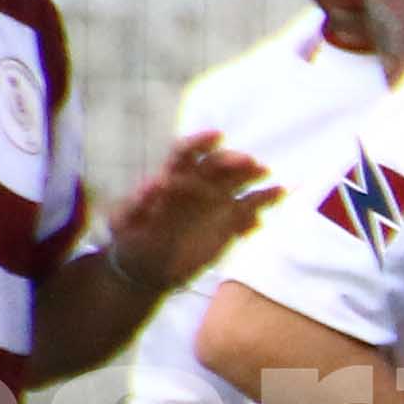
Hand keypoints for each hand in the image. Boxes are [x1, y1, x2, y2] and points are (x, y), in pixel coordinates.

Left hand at [104, 133, 275, 298]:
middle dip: (232, 160)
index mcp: (172, 178)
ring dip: (251, 174)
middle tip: (248, 162)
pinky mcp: (229, 221)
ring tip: (263, 173)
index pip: (186, 153)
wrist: (148, 267)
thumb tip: (155, 183)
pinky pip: (251, 206)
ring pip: (238, 180)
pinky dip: (265, 199)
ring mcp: (216, 201)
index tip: (216, 136)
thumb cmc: (131, 239)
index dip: (200, 142)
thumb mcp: (123, 223)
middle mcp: (197, 183)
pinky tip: (280, 193)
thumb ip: (135, 205)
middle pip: (218, 164)